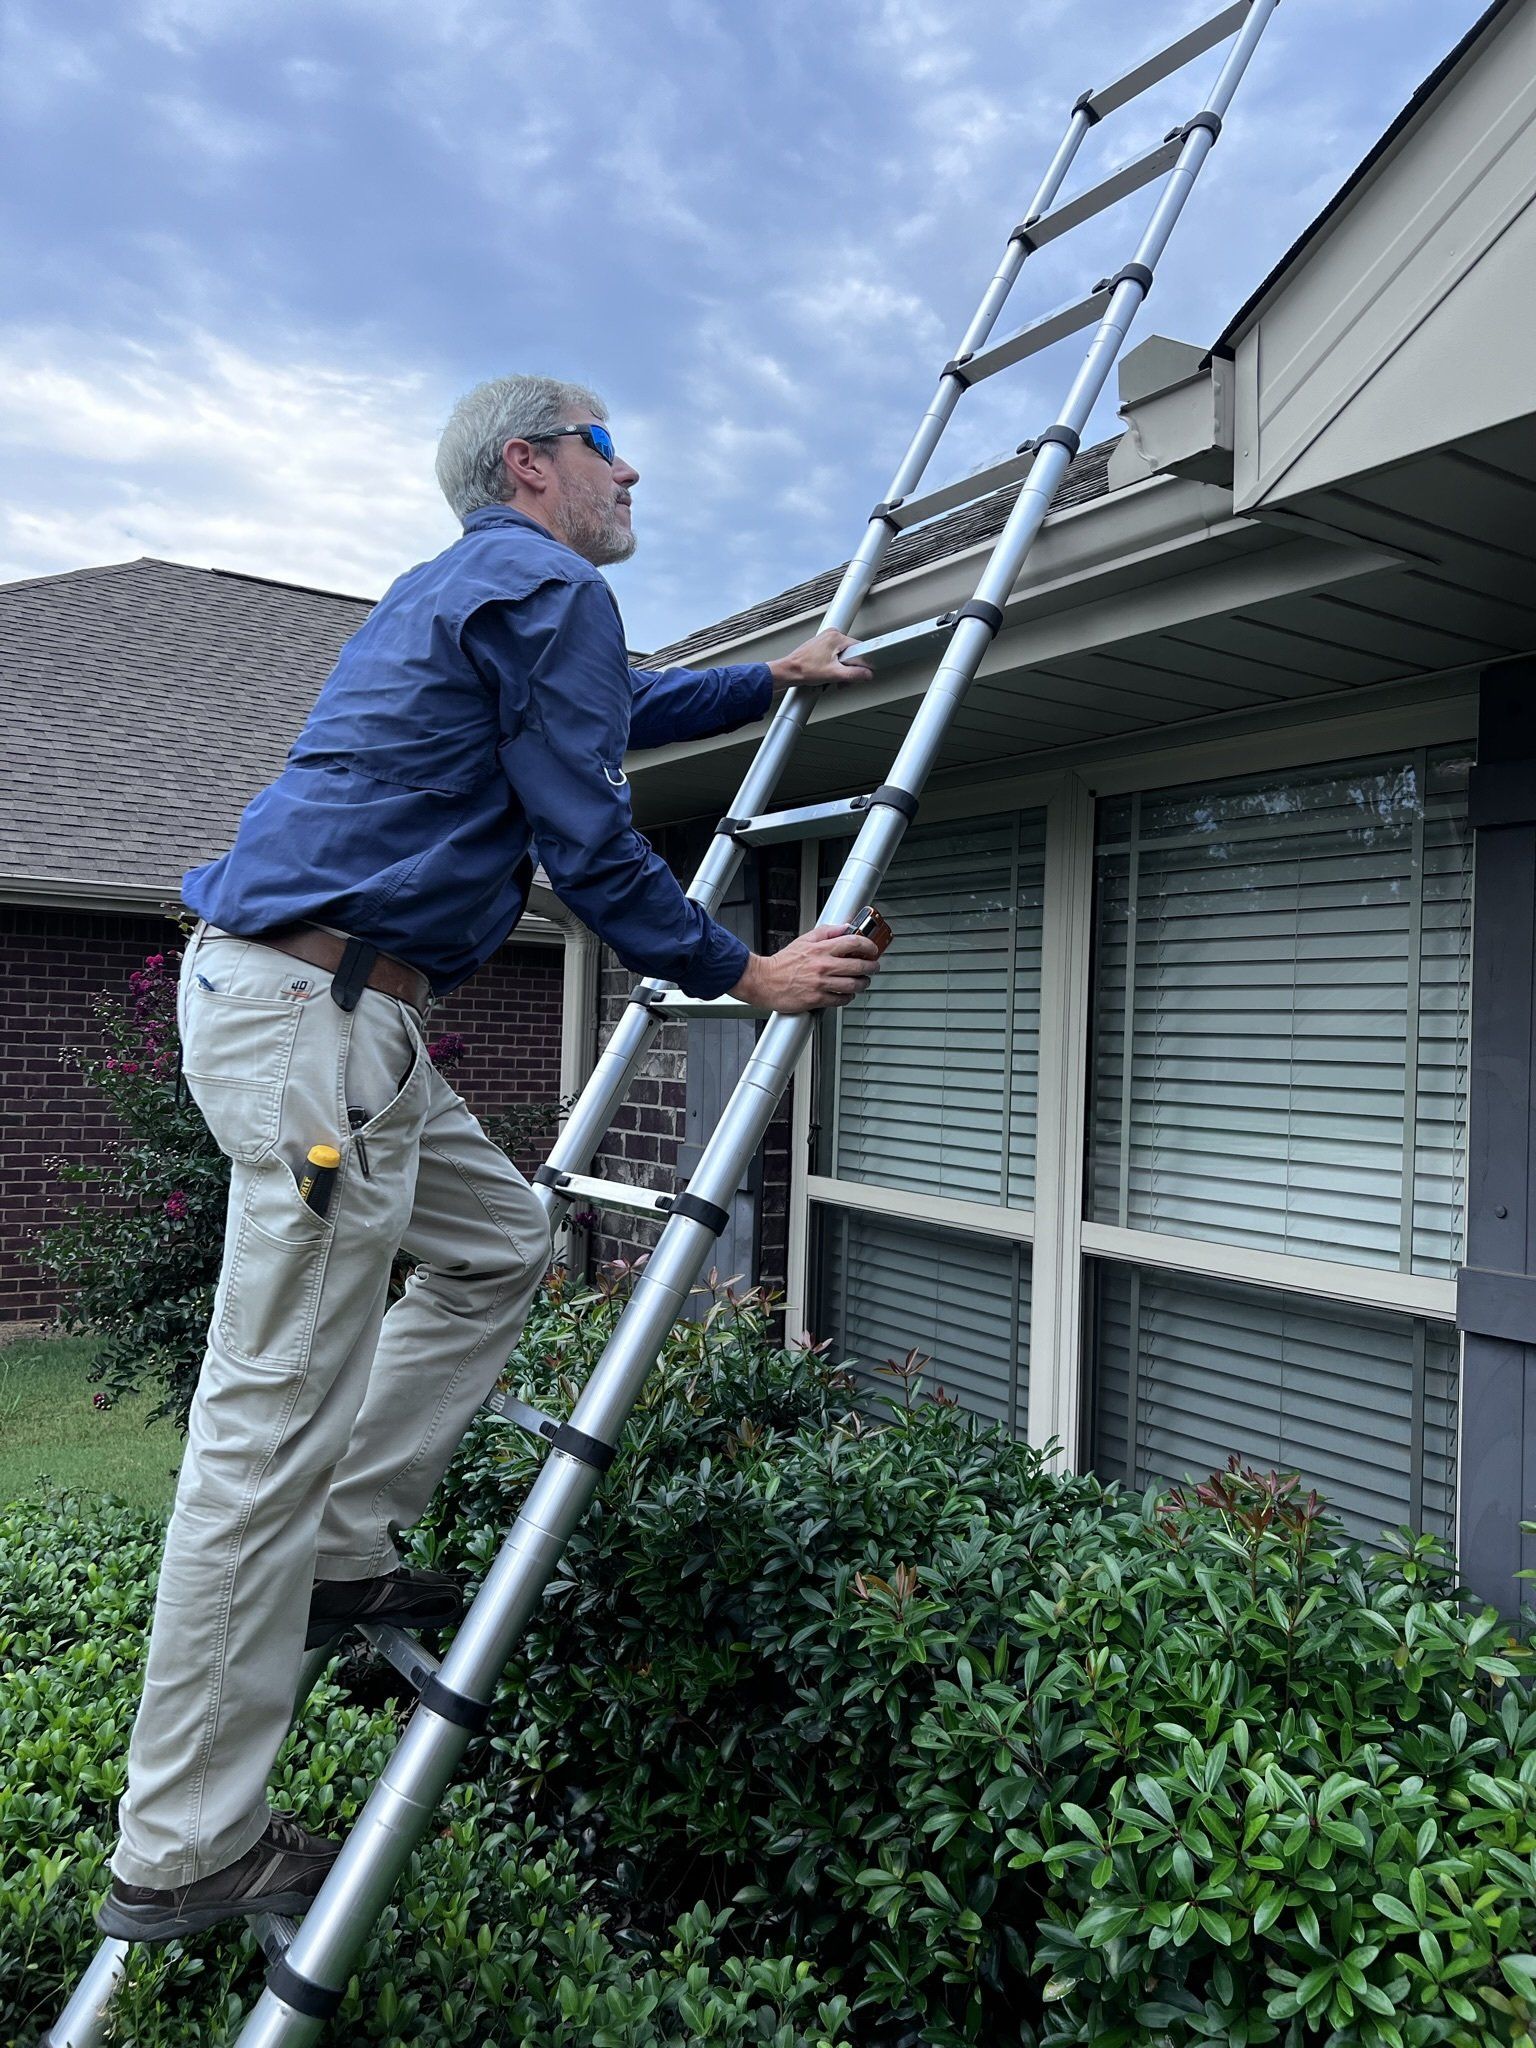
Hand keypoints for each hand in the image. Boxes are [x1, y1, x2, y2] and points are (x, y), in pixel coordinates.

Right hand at [729, 924, 881, 1014]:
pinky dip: (848, 996)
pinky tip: (848, 993)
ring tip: (863, 981)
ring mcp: (821, 983)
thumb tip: (845, 927)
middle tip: (874, 967)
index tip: (873, 949)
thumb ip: (826, 932)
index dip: (869, 946)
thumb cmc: (782, 963)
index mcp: (820, 949)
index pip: (853, 943)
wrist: (764, 981)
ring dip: (863, 983)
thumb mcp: (804, 940)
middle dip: (872, 966)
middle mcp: (823, 966)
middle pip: (859, 965)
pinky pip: (841, 999)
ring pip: (854, 984)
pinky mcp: (817, 999)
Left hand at [767, 628, 872, 691]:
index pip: (860, 649)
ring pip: (843, 656)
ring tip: (831, 676)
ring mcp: (825, 639)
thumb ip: (854, 674)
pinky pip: (835, 656)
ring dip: (841, 669)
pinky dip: (834, 666)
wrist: (788, 672)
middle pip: (852, 654)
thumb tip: (867, 674)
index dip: (859, 665)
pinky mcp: (821, 646)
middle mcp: (831, 634)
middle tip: (839, 678)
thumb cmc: (804, 670)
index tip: (854, 674)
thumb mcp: (834, 674)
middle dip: (848, 669)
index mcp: (836, 636)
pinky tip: (827, 672)